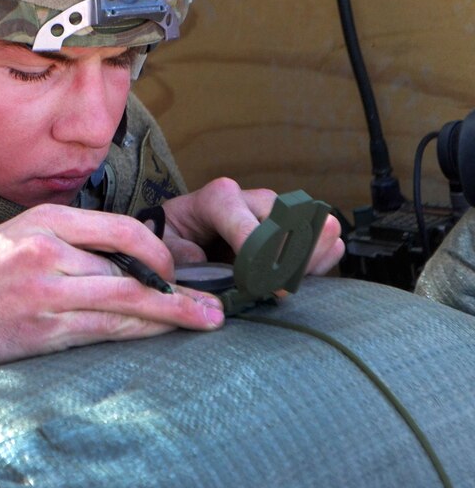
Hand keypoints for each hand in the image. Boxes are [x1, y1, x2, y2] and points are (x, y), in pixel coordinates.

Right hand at [0, 203, 225, 384]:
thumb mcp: (12, 236)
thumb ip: (63, 239)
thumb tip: (122, 257)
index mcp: (43, 220)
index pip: (122, 228)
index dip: (158, 251)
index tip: (175, 269)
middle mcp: (46, 250)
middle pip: (131, 267)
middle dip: (177, 288)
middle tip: (210, 303)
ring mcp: (45, 292)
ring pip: (126, 301)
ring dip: (173, 314)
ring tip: (207, 321)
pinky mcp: (42, 331)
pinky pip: (104, 330)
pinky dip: (139, 332)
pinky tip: (161, 335)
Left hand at [160, 177, 343, 275]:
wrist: (179, 233)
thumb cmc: (171, 240)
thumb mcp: (164, 247)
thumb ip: (183, 257)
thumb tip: (210, 267)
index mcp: (217, 199)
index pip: (251, 228)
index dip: (264, 261)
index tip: (271, 288)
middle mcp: (252, 198)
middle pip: (290, 223)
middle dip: (289, 259)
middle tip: (280, 288)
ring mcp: (278, 210)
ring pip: (314, 226)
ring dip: (309, 259)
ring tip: (290, 282)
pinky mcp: (294, 225)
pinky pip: (324, 239)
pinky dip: (319, 260)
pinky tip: (299, 277)